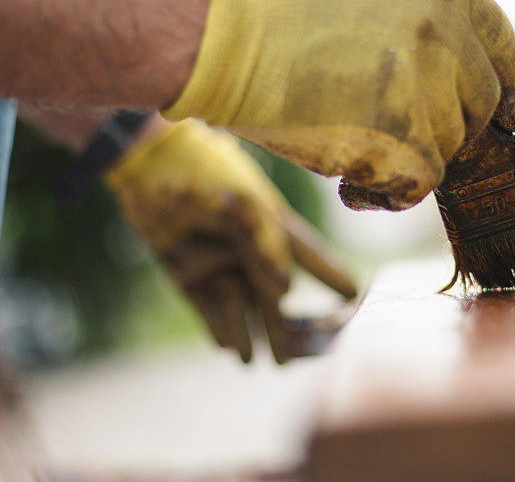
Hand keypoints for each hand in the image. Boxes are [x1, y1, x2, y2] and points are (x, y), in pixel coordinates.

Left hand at [107, 117, 357, 362]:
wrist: (148, 165)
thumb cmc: (204, 174)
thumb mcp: (243, 202)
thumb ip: (266, 245)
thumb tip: (285, 290)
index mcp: (269, 228)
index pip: (308, 254)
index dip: (330, 273)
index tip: (355, 293)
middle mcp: (247, 251)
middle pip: (274, 297)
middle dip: (288, 327)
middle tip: (300, 355)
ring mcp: (218, 265)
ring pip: (244, 310)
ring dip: (257, 335)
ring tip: (275, 362)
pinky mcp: (188, 279)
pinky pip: (208, 312)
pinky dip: (222, 330)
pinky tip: (234, 351)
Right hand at [162, 0, 514, 210]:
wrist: (226, 40)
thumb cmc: (278, 10)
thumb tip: (455, 41)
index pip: (500, 43)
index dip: (507, 82)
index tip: (507, 112)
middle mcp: (442, 29)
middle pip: (480, 103)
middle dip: (449, 127)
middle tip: (402, 138)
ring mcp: (426, 81)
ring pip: (451, 146)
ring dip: (411, 159)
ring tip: (357, 151)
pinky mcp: (404, 133)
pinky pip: (423, 180)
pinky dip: (392, 192)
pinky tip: (352, 184)